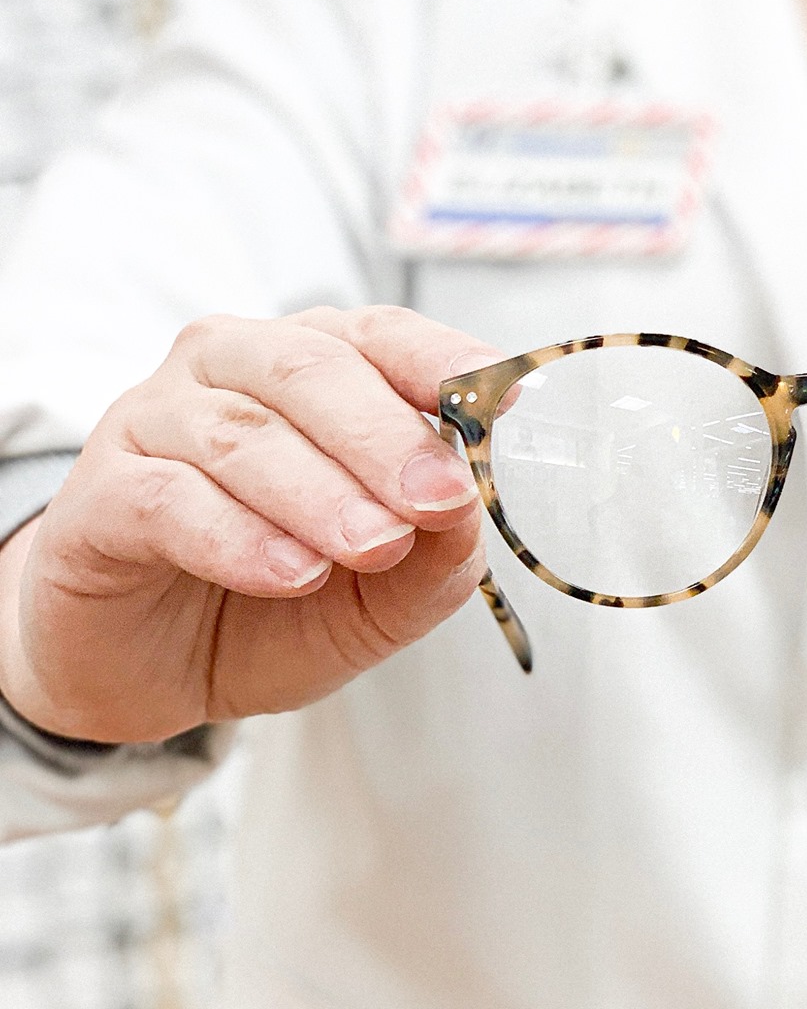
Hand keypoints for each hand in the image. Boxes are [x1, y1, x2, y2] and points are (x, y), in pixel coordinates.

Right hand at [0, 306, 500, 743]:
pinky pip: (170, 499)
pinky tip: (288, 574)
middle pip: (310, 368)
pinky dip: (238, 537)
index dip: (442, 363)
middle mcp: (231, 371)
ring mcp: (157, 422)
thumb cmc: (268, 609)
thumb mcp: (382, 598)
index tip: (501, 403)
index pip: (382, 336)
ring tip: (372, 551)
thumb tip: (476, 511)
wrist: (148, 672)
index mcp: (312, 371)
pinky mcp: (102, 492)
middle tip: (436, 499)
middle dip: (384, 436)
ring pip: (243, 433)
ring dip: (320, 493)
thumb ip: (436, 556)